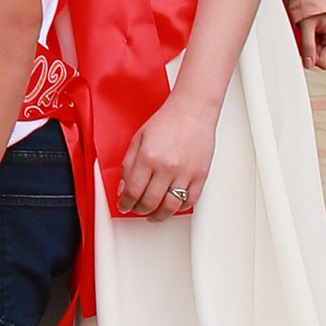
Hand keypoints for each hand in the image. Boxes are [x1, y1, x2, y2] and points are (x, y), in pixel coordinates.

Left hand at [118, 86, 220, 218]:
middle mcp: (166, 167)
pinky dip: (179, 208)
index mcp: (148, 157)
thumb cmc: (167, 121)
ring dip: (159, 215)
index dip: (125, 204)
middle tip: (137, 209)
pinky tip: (172, 204)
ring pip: (170, 207)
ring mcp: (185, 173)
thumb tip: (124, 188)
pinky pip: (190, 201)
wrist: (193, 110)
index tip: (124, 205)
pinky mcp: (200, 175)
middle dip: (140, 210)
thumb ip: (128, 165)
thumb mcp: (138, 139)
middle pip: (150, 203)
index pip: (132, 192)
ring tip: (153, 214)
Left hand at [293, 11, 325, 70]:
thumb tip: (308, 64)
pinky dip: (318, 37)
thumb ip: (307, 46)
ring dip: (314, 41)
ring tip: (312, 26)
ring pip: (324, 49)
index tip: (303, 45)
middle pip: (323, 56)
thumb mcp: (306, 25)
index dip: (310, 57)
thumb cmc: (313, 1)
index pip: (323, 63)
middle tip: (308, 31)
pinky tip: (316, 26)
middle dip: (313, 47)